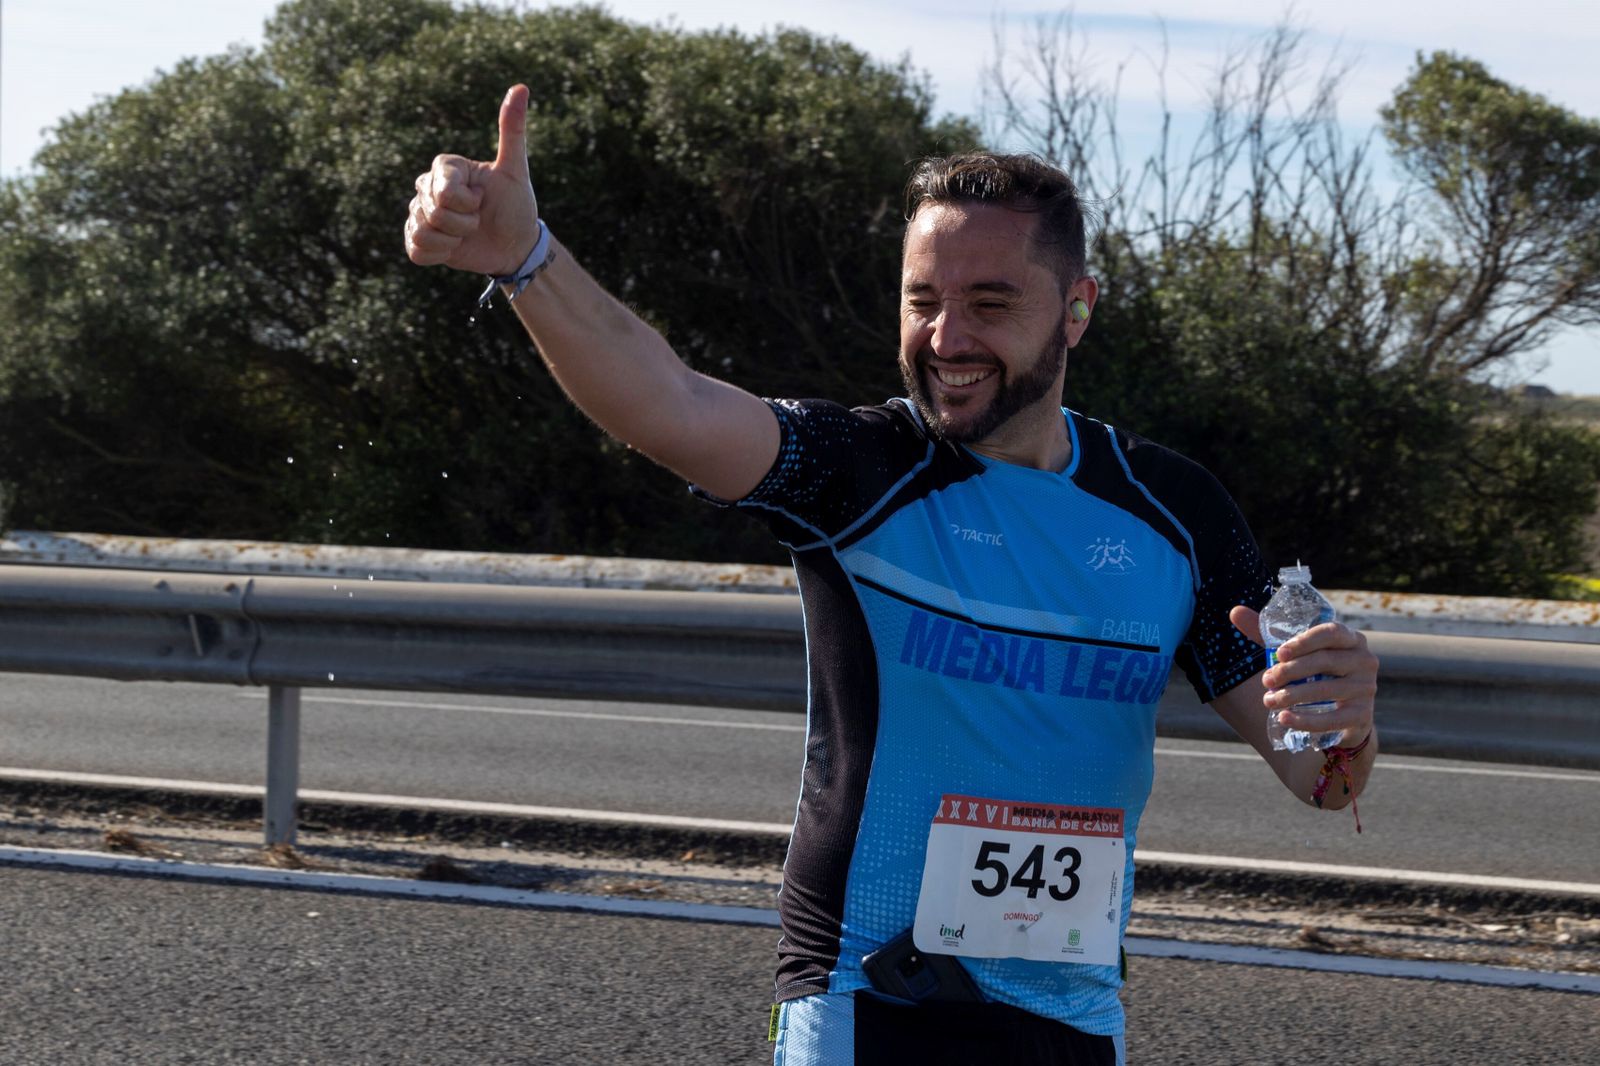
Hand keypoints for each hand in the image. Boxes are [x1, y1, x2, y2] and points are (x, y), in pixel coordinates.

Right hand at [405, 85, 538, 276]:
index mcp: (446, 167)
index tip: (482, 199)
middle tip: (478, 220)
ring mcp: (420, 213)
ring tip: (467, 234)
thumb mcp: (516, 170)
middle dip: (463, 224)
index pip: (443, 190)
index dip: (466, 202)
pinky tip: (453, 248)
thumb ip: (512, 131)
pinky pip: (415, 250)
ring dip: (452, 240)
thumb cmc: (516, 206)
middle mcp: (427, 187)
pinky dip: (439, 254)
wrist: (515, 245)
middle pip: (432, 212)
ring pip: (422, 231)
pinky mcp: (418, 240)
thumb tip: (521, 87)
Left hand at [1229, 605, 1378, 744]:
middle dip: (1291, 671)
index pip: (1331, 632)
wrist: (1343, 715)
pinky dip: (1306, 720)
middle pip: (1325, 661)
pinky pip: (1333, 719)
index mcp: (1351, 639)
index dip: (1305, 641)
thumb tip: (1235, 612)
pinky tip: (1284, 719)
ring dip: (1294, 696)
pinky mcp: (1363, 715)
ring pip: (1326, 690)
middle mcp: (1364, 660)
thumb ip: (1266, 634)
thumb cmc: (1316, 674)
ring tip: (1269, 701)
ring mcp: (1367, 688)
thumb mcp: (1295, 653)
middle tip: (1266, 681)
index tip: (1278, 654)